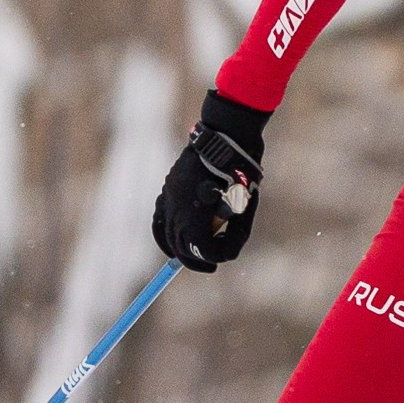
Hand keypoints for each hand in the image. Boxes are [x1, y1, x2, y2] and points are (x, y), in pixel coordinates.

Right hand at [153, 90, 268, 271]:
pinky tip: (171, 240)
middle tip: (209, 265)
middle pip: (180, 246)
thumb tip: (224, 254)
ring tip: (189, 256)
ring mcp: (169, 197)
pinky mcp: (168, 188)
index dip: (214, 257)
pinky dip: (164, 231)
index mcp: (194, 217)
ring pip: (166, 233)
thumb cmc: (240, 173)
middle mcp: (176, 209)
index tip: (223, 258)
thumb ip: (233, 231)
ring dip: (178, 248)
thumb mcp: (243, 206)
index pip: (200, 249)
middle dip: (194, 258)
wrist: (226, 138)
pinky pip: (160, 217)